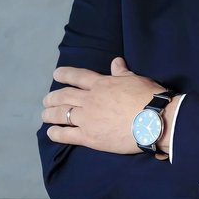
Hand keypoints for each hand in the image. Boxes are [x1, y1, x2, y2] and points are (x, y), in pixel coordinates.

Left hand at [42, 58, 167, 153]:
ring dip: (50, 114)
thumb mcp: (135, 79)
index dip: (65, 74)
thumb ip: (122, 72)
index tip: (56, 74)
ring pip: (61, 114)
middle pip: (64, 96)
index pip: (78, 76)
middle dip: (52, 97)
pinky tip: (51, 132)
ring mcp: (88, 118)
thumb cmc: (148, 97)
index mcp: (101, 84)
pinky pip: (67, 135)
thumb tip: (116, 61)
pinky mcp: (89, 137)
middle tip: (46, 100)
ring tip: (44, 115)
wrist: (153, 120)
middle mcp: (90, 99)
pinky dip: (56, 133)